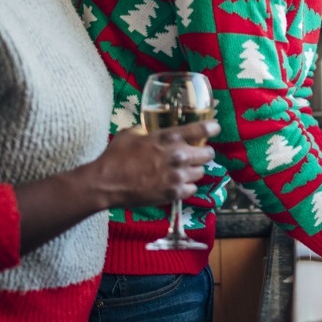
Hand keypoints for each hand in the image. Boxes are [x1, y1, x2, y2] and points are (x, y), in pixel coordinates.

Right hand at [99, 120, 218, 207]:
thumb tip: (151, 130)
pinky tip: (177, 184)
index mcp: (169, 137)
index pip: (201, 130)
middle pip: (208, 154)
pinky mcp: (173, 193)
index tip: (215, 128)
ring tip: (183, 171)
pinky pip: (192, 189)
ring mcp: (177, 176)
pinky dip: (186, 186)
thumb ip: (147, 131)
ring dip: (194, 170)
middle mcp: (178, 156)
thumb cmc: (116, 155)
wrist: (107, 183)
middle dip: (204, 153)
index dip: (212, 128)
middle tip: (197, 154)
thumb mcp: (131, 133)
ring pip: (201, 173)